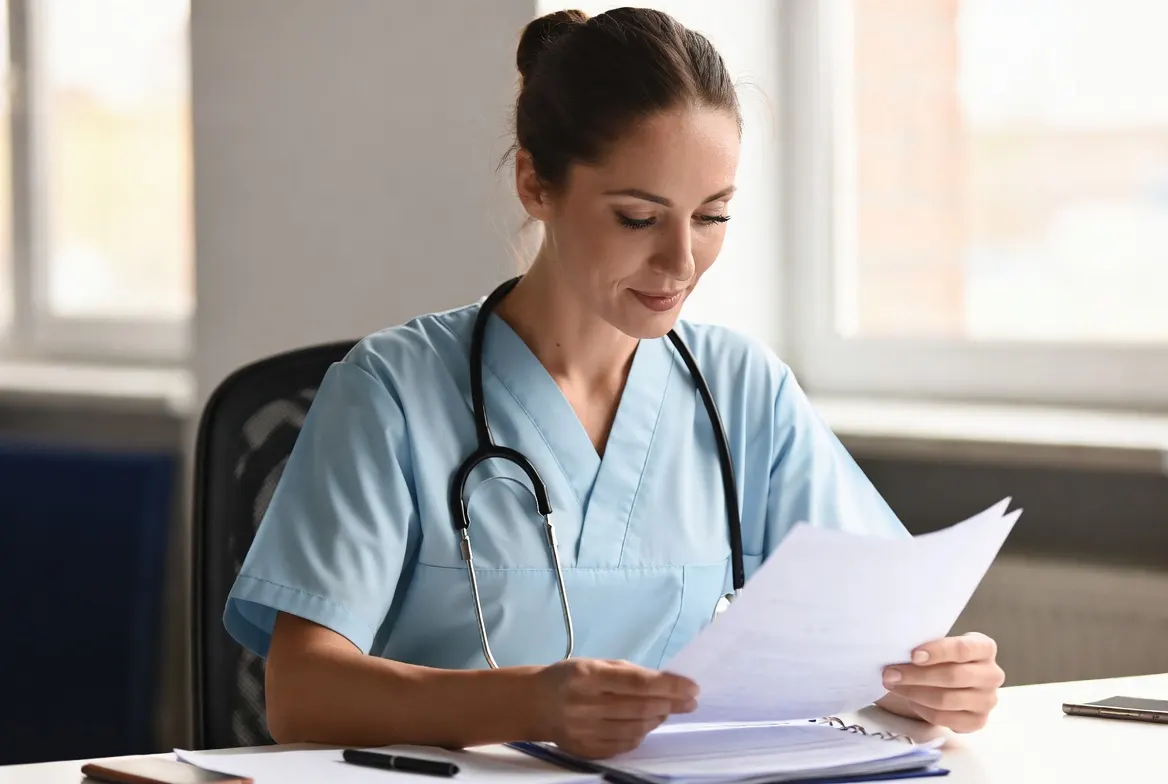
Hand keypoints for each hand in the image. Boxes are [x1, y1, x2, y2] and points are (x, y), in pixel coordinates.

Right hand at [533, 658, 698, 758]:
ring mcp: (585, 730)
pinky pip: (623, 745)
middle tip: (689, 701)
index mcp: (588, 676)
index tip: (692, 688)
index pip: (637, 682)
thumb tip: (665, 683)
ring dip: (657, 719)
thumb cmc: (569, 677)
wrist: (533, 704)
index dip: (669, 686)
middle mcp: (585, 704)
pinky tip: (646, 724)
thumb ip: (627, 672)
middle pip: (640, 708)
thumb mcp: (594, 663)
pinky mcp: (585, 749)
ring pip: (635, 729)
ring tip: (666, 710)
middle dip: (671, 704)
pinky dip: (640, 735)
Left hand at [879, 632, 1003, 732]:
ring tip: (893, 685)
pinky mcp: (978, 721)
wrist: (943, 683)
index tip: (912, 655)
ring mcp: (987, 700)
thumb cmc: (938, 658)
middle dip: (917, 675)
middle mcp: (992, 674)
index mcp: (984, 647)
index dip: (937, 652)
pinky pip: (945, 718)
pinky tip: (910, 700)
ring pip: (947, 699)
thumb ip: (925, 646)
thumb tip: (897, 651)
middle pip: (953, 676)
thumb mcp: (936, 646)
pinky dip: (922, 709)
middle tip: (890, 673)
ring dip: (914, 693)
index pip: (963, 649)